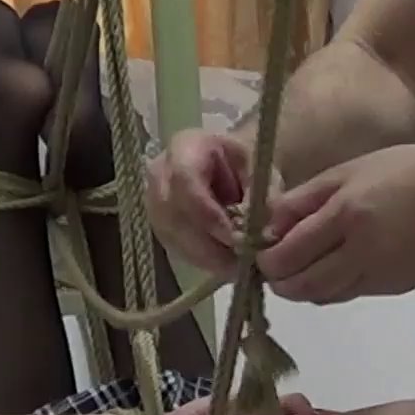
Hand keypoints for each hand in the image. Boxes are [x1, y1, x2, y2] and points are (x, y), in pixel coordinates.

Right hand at [146, 129, 284, 276]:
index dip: (209, 215)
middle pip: (173, 214)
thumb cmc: (244, 164)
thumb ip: (261, 198)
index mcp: (185, 148)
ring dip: (204, 257)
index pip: (185, 182)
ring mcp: (153, 201)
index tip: (237, 239)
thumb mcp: (260, 172)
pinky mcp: (157, 224)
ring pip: (171, 236)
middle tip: (239, 263)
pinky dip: (199, 259)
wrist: (228, 167)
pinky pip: (173, 247)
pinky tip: (222, 263)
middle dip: (208, 245)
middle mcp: (160, 173)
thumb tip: (259, 234)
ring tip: (235, 266)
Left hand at [257, 144, 414, 304]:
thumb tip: (268, 226)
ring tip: (304, 267)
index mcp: (346, 215)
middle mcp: (361, 253)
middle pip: (303, 287)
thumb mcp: (350, 171)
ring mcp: (380, 276)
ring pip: (325, 297)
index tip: (261, 252)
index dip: (266, 261)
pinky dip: (335, 286)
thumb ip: (305, 199)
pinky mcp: (395, 288)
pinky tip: (340, 265)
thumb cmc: (407, 171)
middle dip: (281, 282)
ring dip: (306, 288)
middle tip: (275, 269)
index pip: (289, 255)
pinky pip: (351, 293)